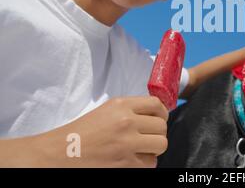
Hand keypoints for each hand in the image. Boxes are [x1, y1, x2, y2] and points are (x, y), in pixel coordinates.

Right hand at [34, 96, 168, 166]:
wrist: (59, 154)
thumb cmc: (82, 132)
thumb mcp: (107, 110)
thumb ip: (131, 109)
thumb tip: (157, 113)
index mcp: (121, 105)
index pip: (157, 104)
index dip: (162, 113)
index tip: (159, 119)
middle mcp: (127, 122)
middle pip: (162, 126)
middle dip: (157, 133)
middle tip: (147, 137)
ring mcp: (127, 144)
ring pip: (161, 145)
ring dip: (153, 149)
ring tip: (141, 149)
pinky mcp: (126, 164)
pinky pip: (150, 164)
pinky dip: (144, 163)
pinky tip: (131, 160)